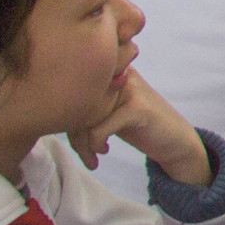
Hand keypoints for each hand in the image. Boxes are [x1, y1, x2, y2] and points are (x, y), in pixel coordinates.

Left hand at [73, 70, 207, 182]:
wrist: (176, 140)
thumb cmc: (138, 125)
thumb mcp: (108, 110)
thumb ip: (85, 103)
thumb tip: (48, 111)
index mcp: (111, 67)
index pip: (73, 86)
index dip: (65, 115)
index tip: (76, 137)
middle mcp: (120, 71)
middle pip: (76, 101)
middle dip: (74, 132)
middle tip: (83, 152)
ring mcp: (130, 88)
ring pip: (84, 115)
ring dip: (83, 143)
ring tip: (91, 156)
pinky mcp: (137, 108)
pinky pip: (99, 129)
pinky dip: (96, 144)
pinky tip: (104, 151)